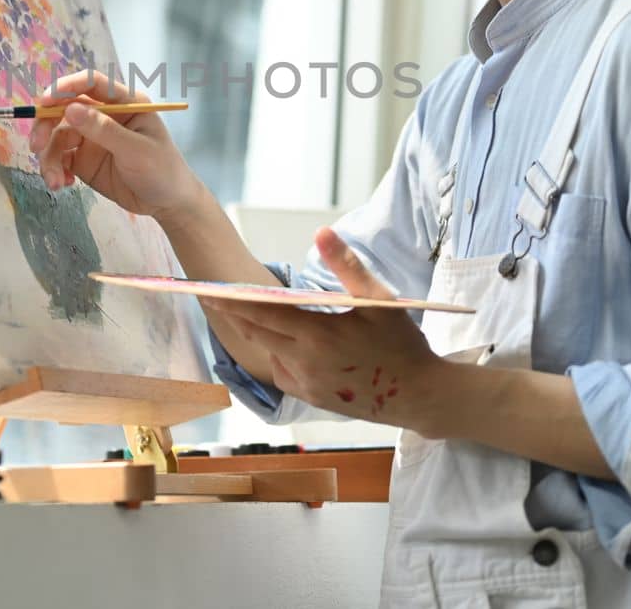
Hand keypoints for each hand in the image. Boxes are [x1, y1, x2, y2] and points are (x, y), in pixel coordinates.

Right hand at [28, 69, 202, 218]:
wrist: (167, 204)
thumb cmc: (162, 170)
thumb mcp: (136, 151)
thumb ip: (104, 130)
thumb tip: (70, 109)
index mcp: (124, 103)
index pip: (91, 83)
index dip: (66, 87)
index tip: (45, 101)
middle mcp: (104, 116)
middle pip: (64, 108)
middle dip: (46, 125)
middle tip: (36, 146)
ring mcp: (91, 137)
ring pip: (57, 137)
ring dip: (49, 157)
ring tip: (54, 181)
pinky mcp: (83, 159)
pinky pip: (59, 158)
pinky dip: (55, 169)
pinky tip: (63, 184)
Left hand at [207, 227, 438, 425]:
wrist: (421, 396)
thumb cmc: (402, 343)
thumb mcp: (379, 300)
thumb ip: (346, 265)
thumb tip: (322, 231)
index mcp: (317, 335)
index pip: (262, 314)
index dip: (233, 302)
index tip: (209, 291)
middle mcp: (304, 363)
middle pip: (255, 334)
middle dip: (233, 315)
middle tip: (212, 298)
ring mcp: (306, 385)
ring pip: (269, 354)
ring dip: (259, 335)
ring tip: (252, 315)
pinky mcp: (312, 399)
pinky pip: (284, 373)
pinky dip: (280, 356)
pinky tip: (291, 345)